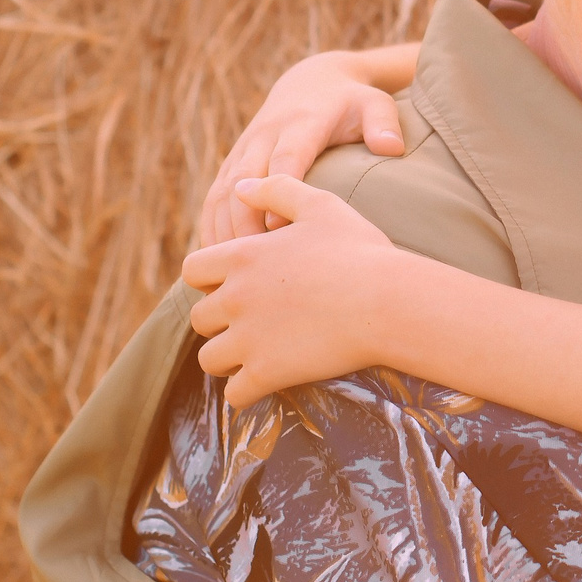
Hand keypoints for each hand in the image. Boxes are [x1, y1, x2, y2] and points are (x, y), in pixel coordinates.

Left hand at [184, 176, 401, 406]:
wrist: (389, 302)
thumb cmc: (360, 251)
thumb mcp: (320, 205)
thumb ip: (276, 189)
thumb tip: (240, 186)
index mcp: (242, 256)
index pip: (192, 271)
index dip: (210, 280)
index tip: (237, 286)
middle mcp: (235, 297)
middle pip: (198, 318)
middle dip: (219, 322)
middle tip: (250, 324)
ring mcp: (247, 338)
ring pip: (209, 359)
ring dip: (228, 359)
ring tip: (254, 356)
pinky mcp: (266, 373)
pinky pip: (234, 395)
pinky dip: (246, 393)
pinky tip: (267, 383)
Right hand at [199, 50, 409, 245]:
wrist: (311, 82)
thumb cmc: (351, 102)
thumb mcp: (374, 104)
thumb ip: (384, 124)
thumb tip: (392, 148)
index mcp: (301, 124)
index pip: (285, 158)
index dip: (278, 190)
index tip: (278, 226)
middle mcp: (266, 135)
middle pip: (245, 180)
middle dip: (244, 221)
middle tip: (252, 263)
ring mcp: (245, 149)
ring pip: (223, 190)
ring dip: (222, 228)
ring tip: (227, 269)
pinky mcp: (233, 161)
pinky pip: (215, 195)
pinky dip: (211, 225)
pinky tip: (215, 258)